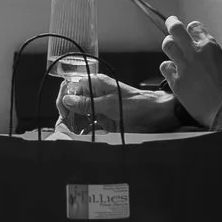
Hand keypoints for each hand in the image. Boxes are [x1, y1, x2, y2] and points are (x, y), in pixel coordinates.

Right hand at [55, 67, 177, 135]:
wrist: (158, 116)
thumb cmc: (138, 104)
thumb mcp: (111, 104)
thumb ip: (88, 103)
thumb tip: (67, 100)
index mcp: (96, 84)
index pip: (71, 86)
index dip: (64, 97)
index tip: (63, 111)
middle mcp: (96, 95)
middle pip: (73, 102)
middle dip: (66, 113)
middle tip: (65, 125)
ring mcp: (100, 108)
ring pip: (79, 115)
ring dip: (73, 123)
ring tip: (70, 133)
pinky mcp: (105, 121)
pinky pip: (89, 126)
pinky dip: (83, 131)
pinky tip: (79, 137)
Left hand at [159, 20, 221, 127]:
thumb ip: (208, 55)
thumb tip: (198, 53)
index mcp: (210, 46)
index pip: (195, 27)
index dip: (192, 29)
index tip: (190, 31)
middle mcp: (195, 52)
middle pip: (176, 29)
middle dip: (172, 23)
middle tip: (171, 22)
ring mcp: (184, 66)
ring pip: (168, 44)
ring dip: (169, 44)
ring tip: (170, 46)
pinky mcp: (175, 80)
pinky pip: (165, 66)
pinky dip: (168, 67)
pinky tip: (172, 71)